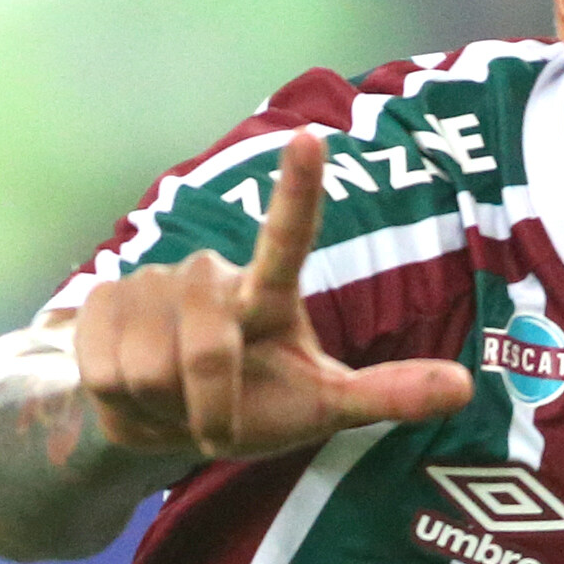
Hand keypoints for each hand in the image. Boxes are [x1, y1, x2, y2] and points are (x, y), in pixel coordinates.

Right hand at [73, 127, 474, 459]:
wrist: (158, 422)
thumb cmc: (256, 406)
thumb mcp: (322, 408)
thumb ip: (386, 395)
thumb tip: (467, 388)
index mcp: (268, 294)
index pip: (289, 239)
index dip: (298, 193)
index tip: (311, 139)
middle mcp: (209, 275)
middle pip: (206, 350)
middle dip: (209, 408)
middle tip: (213, 423)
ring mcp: (148, 284)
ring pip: (150, 369)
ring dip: (164, 412)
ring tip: (173, 405)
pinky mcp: (95, 304)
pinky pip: (105, 372)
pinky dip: (122, 409)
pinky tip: (132, 396)